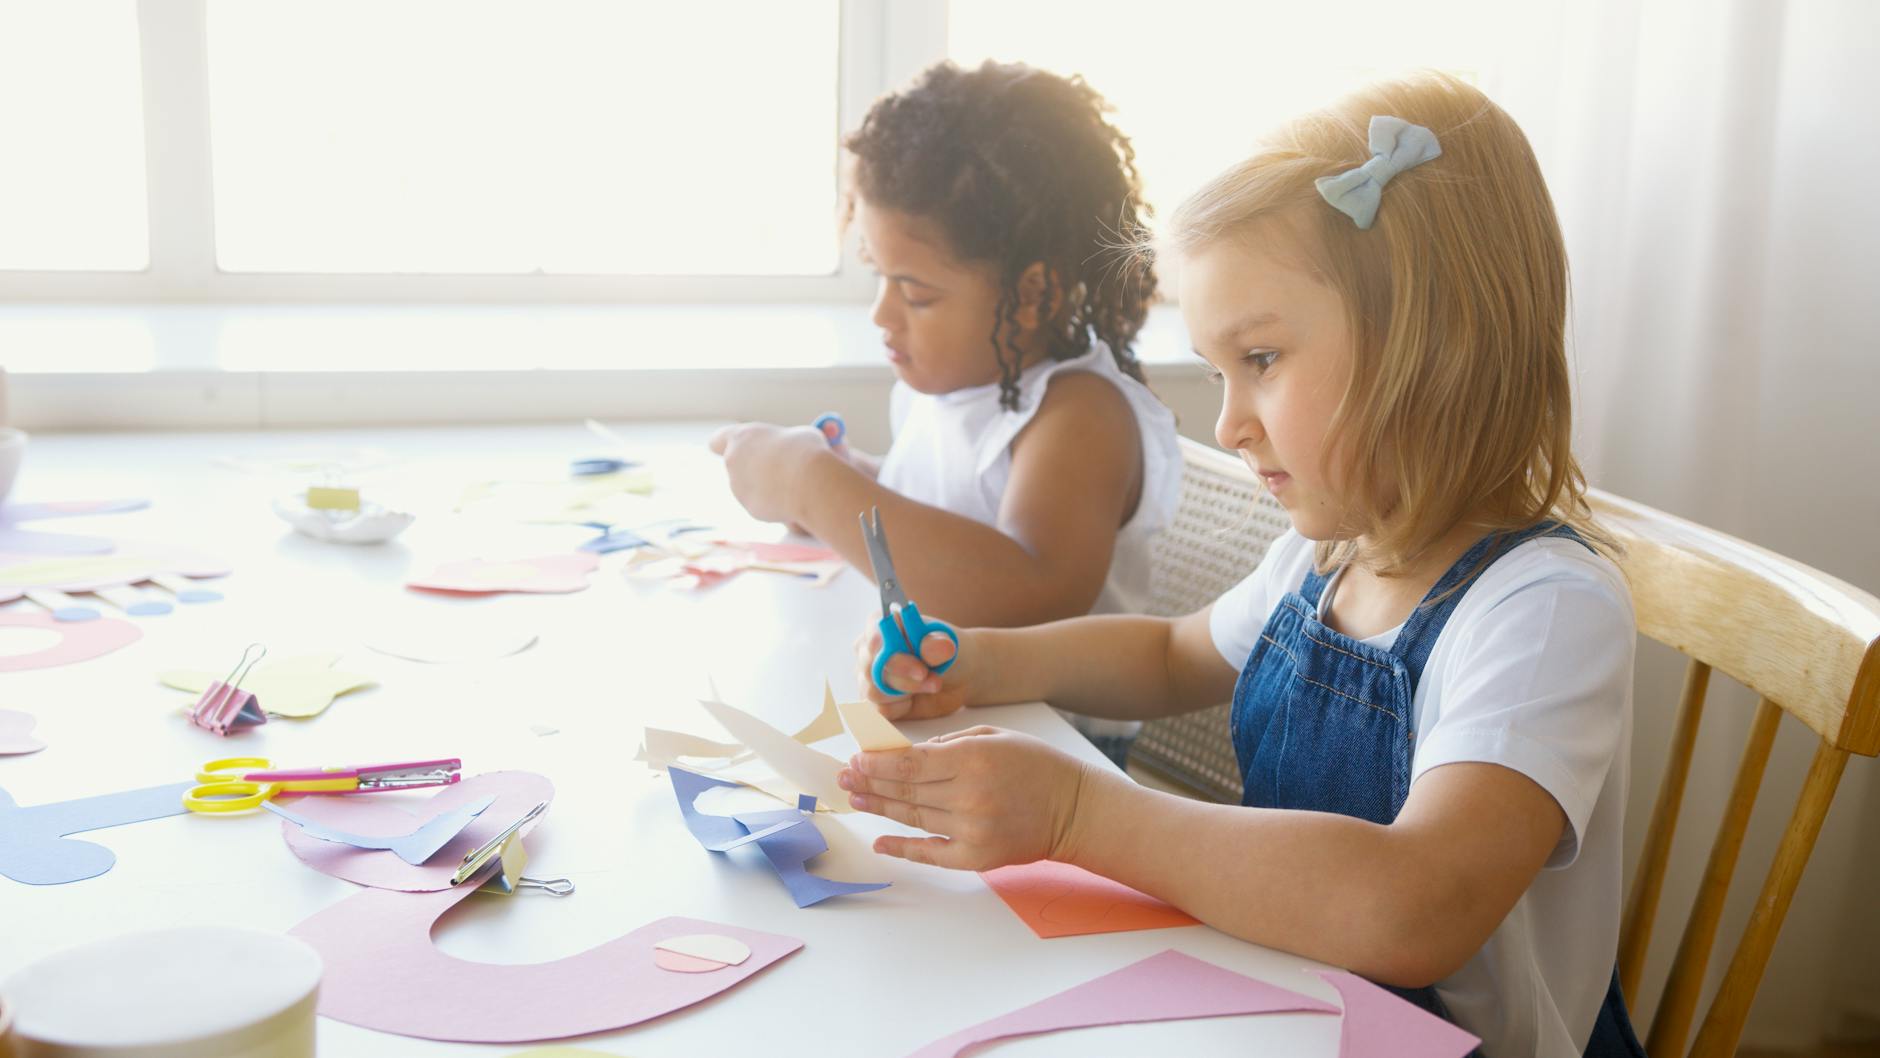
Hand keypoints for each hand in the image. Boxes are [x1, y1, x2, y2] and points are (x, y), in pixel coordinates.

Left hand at [708, 423, 831, 524]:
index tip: (736, 449)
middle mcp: (733, 462)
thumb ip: (784, 442)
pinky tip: (793, 498)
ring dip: (767, 486)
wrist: (810, 483)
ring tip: (794, 484)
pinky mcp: (750, 509)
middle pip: (737, 466)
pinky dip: (775, 504)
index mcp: (741, 438)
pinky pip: (763, 505)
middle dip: (755, 469)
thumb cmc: (806, 451)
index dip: (725, 446)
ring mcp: (739, 488)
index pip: (718, 441)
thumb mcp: (798, 435)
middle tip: (781, 467)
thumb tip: (792, 450)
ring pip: (752, 487)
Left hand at [837, 726, 1092, 869]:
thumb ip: (948, 744)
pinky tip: (879, 840)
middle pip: (905, 791)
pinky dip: (901, 847)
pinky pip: (930, 853)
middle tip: (844, 778)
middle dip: (869, 783)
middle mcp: (969, 796)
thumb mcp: (994, 737)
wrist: (1075, 809)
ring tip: (856, 799)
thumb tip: (904, 754)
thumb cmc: (1035, 765)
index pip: (910, 764)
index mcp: (973, 759)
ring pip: (913, 817)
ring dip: (879, 808)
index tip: (856, 759)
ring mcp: (972, 830)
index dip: (877, 763)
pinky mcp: (977, 858)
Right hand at [855, 622, 969, 719]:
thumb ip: (939, 645)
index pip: (873, 630)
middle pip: (869, 666)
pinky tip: (914, 699)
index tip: (885, 647)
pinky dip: (901, 707)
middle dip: (901, 674)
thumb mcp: (947, 644)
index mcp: (883, 625)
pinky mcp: (875, 701)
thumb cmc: (946, 652)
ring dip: (906, 690)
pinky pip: (879, 710)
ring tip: (931, 683)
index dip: (876, 639)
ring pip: (873, 691)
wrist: (957, 677)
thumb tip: (941, 645)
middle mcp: (869, 650)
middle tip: (926, 674)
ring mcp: (869, 677)